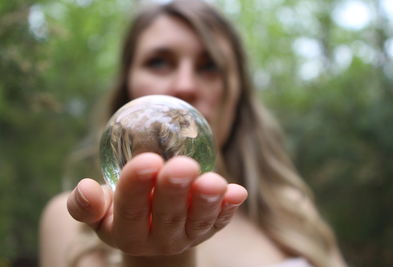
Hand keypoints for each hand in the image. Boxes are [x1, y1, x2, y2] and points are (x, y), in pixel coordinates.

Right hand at [67, 153, 246, 256]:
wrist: (150, 230)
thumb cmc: (122, 209)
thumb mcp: (99, 210)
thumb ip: (87, 204)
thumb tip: (85, 187)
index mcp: (126, 232)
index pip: (129, 209)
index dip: (136, 187)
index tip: (147, 161)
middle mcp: (158, 240)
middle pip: (168, 216)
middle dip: (175, 191)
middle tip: (182, 166)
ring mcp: (186, 237)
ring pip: (198, 222)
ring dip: (208, 202)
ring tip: (215, 181)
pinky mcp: (206, 231)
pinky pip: (219, 221)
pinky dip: (228, 208)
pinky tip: (237, 192)